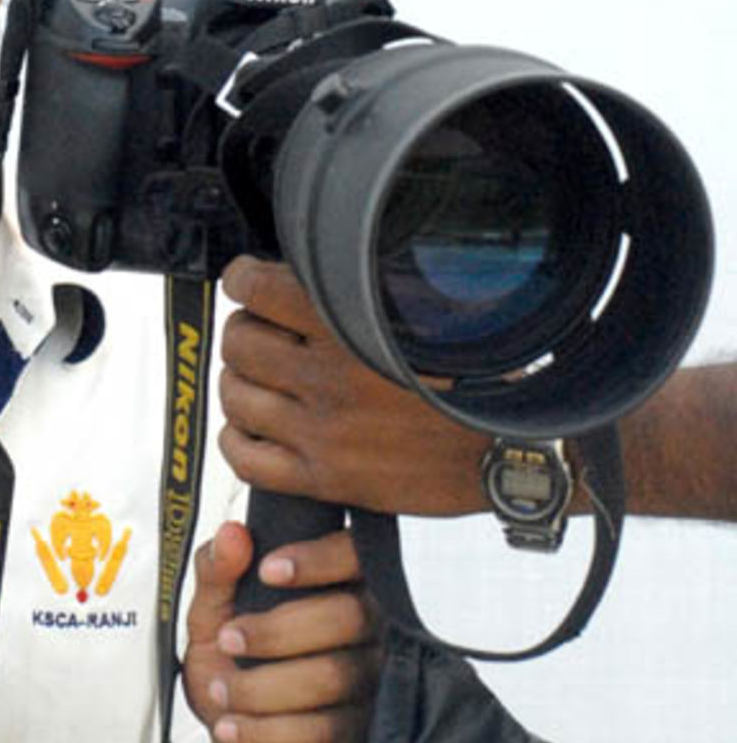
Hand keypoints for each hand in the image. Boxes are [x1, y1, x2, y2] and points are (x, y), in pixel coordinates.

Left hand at [183, 520, 378, 742]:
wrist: (227, 717)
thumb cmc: (229, 649)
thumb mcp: (212, 605)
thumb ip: (217, 568)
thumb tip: (232, 534)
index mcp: (339, 578)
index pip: (354, 553)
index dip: (319, 560)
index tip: (267, 571)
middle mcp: (370, 622)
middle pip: (349, 617)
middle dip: (279, 631)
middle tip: (228, 639)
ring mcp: (373, 676)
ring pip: (335, 677)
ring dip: (266, 686)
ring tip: (220, 688)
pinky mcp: (364, 726)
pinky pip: (326, 729)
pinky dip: (270, 730)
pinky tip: (231, 725)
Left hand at [218, 256, 489, 515]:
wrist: (508, 449)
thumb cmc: (472, 374)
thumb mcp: (425, 307)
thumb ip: (361, 288)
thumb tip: (309, 264)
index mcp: (352, 328)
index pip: (259, 288)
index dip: (243, 279)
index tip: (247, 281)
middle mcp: (329, 380)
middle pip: (239, 342)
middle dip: (245, 330)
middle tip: (264, 333)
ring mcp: (321, 433)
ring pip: (234, 395)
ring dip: (240, 381)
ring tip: (262, 379)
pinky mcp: (322, 478)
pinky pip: (244, 457)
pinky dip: (238, 438)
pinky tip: (256, 426)